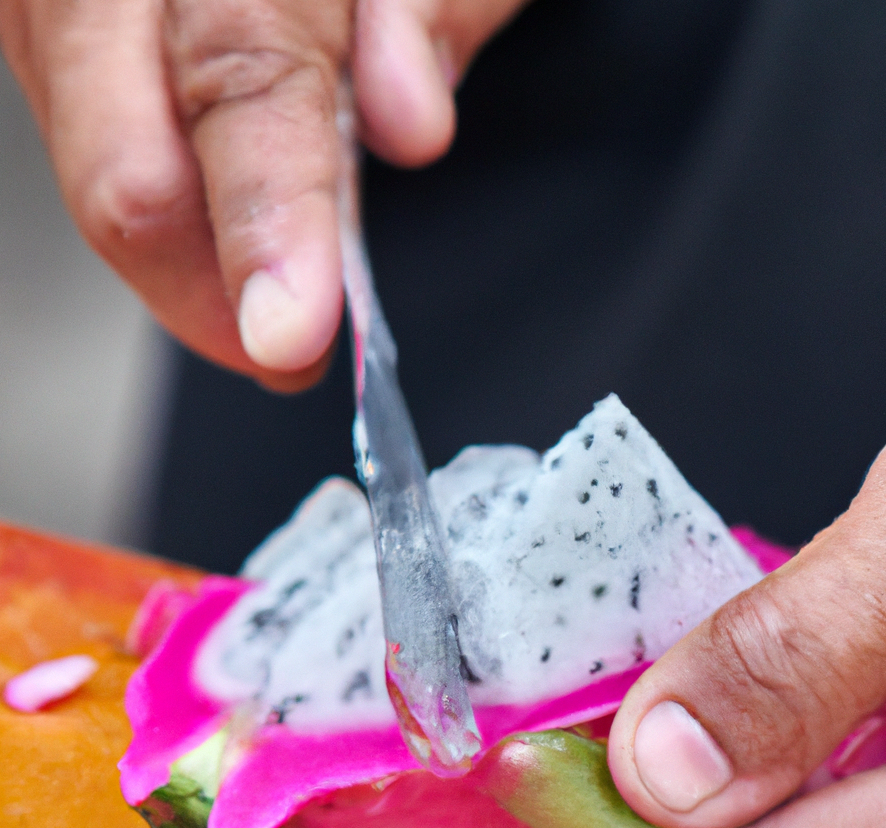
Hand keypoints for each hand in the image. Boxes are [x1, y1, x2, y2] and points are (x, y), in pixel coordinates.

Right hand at [0, 0, 526, 389]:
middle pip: (124, 157)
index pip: (240, 78)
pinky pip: (84, 128)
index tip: (291, 336)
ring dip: (185, 258)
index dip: (266, 223)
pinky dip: (164, 201)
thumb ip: (434, 5)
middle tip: (289, 350)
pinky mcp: (65, 21)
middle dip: (203, 288)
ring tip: (270, 299)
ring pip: (89, 158)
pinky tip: (222, 230)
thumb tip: (406, 123)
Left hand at [603, 346, 885, 827]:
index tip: (534, 762)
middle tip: (571, 712)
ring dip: (693, 763)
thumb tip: (665, 767)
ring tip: (635, 690)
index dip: (622, 826)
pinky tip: (721, 684)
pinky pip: (817, 784)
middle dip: (650, 793)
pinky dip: (748, 736)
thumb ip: (807, 649)